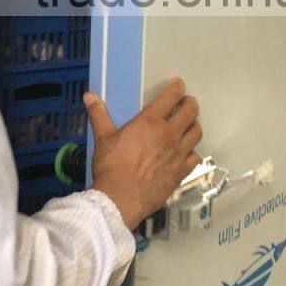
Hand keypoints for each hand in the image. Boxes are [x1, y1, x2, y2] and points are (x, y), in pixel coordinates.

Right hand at [84, 78, 202, 230]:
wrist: (120, 199)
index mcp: (150, 121)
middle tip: (187, 103)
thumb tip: (89, 95)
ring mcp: (178, 153)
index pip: (170, 97)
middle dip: (190, 104)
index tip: (178, 85)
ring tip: (188, 126)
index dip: (177, 88)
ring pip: (196, 132)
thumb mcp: (103, 138)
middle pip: (191, 111)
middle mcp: (169, 134)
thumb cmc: (111, 166)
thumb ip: (99, 115)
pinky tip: (186, 153)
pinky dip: (192, 152)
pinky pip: (195, 157)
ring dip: (194, 125)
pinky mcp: (181, 171)